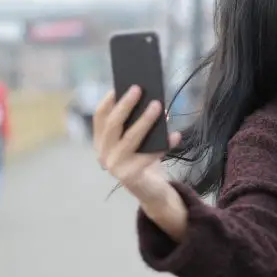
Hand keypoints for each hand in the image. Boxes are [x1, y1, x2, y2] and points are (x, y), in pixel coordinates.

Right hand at [93, 87, 184, 234]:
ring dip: (145, 120)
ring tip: (159, 106)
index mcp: (101, 142)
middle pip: (113, 124)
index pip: (100, 117)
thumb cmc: (144, 159)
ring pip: (131, 138)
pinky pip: (149, 156)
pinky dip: (164, 145)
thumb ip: (136, 124)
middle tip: (139, 88)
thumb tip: (149, 99)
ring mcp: (115, 166)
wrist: (151, 191)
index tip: (119, 85)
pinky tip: (176, 135)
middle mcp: (103, 154)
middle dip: (126, 105)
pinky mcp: (130, 176)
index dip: (108, 101)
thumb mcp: (137, 140)